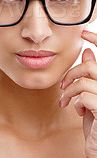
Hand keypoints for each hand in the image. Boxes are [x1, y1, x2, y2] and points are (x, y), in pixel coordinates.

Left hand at [59, 30, 96, 157]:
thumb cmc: (96, 124)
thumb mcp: (91, 96)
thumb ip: (91, 76)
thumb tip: (88, 52)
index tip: (84, 33)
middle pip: (91, 66)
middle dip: (72, 74)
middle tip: (63, 86)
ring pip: (84, 80)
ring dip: (69, 90)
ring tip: (67, 101)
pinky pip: (84, 95)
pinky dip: (75, 102)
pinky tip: (79, 112)